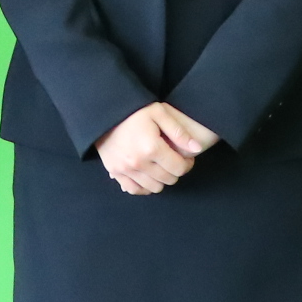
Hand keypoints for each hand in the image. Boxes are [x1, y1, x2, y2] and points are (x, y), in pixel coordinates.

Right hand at [96, 102, 217, 195]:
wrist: (105, 113)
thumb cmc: (135, 111)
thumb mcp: (160, 113)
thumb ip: (179, 132)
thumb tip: (196, 149)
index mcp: (151, 147)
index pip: (179, 168)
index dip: (187, 164)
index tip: (186, 157)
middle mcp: (138, 162)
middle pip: (169, 180)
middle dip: (176, 171)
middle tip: (173, 160)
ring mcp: (125, 169)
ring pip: (154, 188)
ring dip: (162, 179)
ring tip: (160, 166)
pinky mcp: (115, 172)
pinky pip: (135, 190)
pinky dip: (144, 187)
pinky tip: (148, 176)